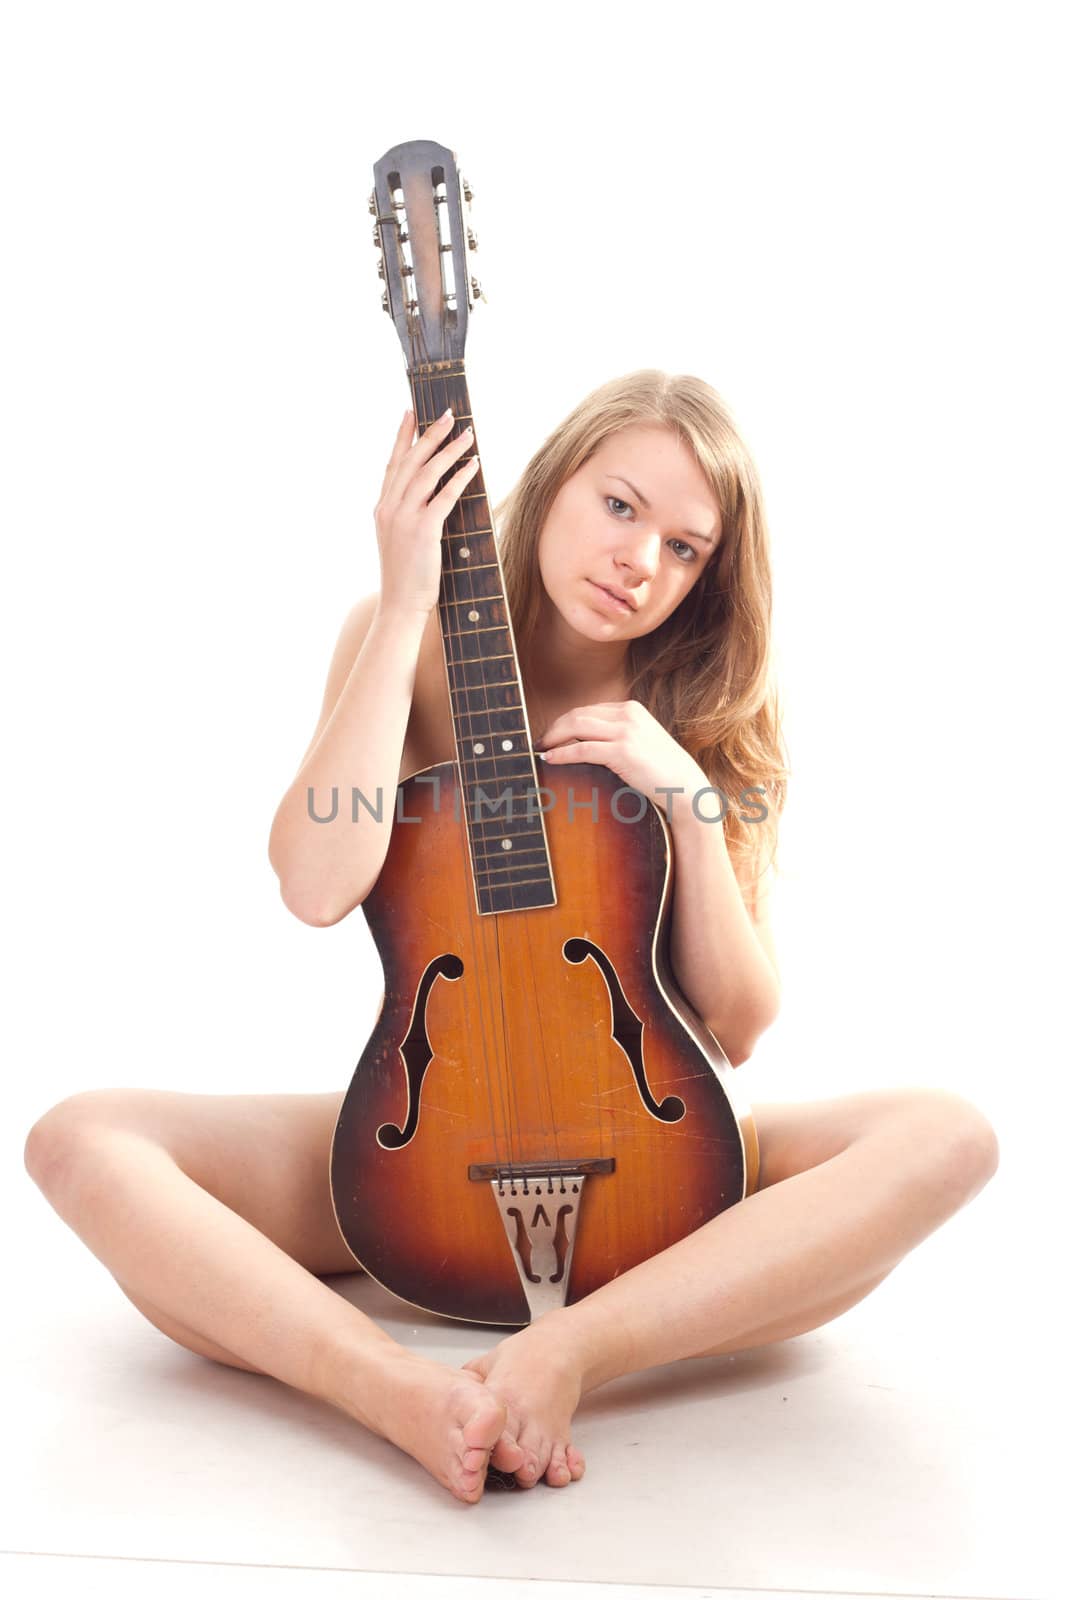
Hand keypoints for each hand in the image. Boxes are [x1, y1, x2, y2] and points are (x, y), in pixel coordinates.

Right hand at [374, 408, 480, 615]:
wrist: (400, 605)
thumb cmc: (406, 578)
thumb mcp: (399, 540)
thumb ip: (407, 515)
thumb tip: (431, 497)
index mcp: (382, 508)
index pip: (392, 464)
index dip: (402, 437)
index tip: (410, 413)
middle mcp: (389, 508)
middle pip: (410, 461)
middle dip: (429, 434)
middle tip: (447, 414)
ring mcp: (403, 518)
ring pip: (426, 473)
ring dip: (448, 450)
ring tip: (467, 433)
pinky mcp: (422, 530)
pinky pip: (443, 496)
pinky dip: (459, 478)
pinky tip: (473, 465)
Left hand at [536, 700, 707, 817]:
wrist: (686, 788)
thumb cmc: (662, 771)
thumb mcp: (641, 742)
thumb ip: (618, 735)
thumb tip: (585, 743)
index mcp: (631, 709)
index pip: (587, 709)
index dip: (564, 721)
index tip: (550, 734)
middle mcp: (627, 714)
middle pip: (577, 715)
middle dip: (553, 728)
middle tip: (539, 742)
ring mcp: (625, 732)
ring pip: (575, 727)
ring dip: (552, 738)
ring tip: (540, 749)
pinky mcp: (622, 751)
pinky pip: (581, 749)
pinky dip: (561, 753)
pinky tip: (549, 759)